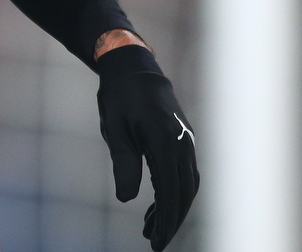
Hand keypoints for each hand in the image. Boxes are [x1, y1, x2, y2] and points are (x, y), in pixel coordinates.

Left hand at [96, 44, 198, 250]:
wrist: (134, 67)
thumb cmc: (120, 96)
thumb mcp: (115, 128)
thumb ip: (124, 162)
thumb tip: (126, 199)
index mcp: (165, 140)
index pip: (171, 192)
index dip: (165, 221)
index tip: (155, 242)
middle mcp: (183, 142)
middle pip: (185, 193)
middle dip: (171, 221)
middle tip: (154, 242)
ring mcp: (186, 141)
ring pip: (187, 185)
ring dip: (172, 208)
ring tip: (150, 228)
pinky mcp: (183, 140)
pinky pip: (183, 173)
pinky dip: (174, 192)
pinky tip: (156, 205)